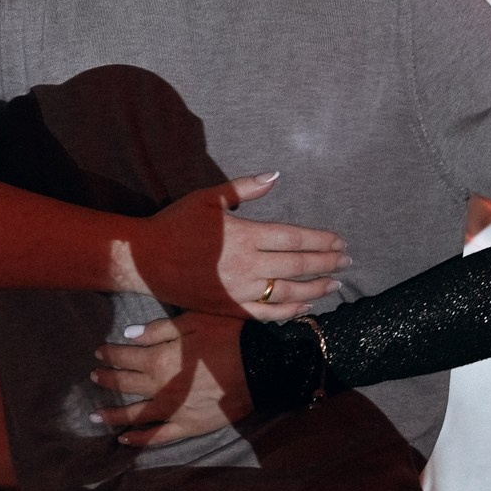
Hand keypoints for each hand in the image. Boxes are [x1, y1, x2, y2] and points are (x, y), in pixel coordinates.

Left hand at [90, 312, 251, 446]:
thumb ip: (160, 330)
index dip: (111, 353)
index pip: (127, 356)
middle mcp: (161, 387)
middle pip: (127, 384)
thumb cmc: (230, 337)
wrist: (262, 366)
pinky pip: (160, 436)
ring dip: (114, 414)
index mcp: (160, 359)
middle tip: (94, 376)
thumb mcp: (195, 322)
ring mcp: (174, 410)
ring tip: (96, 415)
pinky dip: (141, 439)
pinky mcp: (189, 426)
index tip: (99, 351)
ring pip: (136, 414)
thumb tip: (130, 335)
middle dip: (108, 379)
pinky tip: (125, 439)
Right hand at [122, 174, 351, 319]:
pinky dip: (288, 312)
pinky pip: (265, 315)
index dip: (321, 241)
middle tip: (347, 261)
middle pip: (298, 265)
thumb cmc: (176, 224)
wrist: (143, 260)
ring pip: (287, 294)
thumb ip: (245, 188)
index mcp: (245, 235)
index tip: (340, 242)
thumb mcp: (209, 198)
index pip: (295, 239)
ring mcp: (239, 291)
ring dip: (315, 289)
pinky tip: (304, 307)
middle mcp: (247, 266)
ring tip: (333, 285)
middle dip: (327, 264)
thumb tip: (276, 175)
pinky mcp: (228, 308)